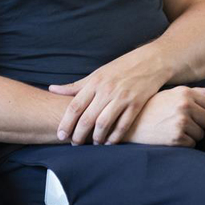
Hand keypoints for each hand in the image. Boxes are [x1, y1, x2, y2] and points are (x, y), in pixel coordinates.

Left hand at [50, 55, 167, 144]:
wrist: (152, 61)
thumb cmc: (121, 68)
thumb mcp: (97, 73)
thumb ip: (76, 85)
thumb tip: (52, 89)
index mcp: (95, 82)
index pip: (75, 106)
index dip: (66, 123)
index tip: (60, 135)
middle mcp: (107, 90)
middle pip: (87, 118)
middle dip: (78, 135)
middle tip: (74, 144)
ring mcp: (122, 98)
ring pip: (104, 124)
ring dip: (96, 138)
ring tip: (92, 144)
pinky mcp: (136, 104)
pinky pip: (123, 125)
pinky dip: (115, 137)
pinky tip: (109, 142)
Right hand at [124, 86, 204, 146]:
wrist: (128, 123)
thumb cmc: (151, 107)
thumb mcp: (171, 94)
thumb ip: (196, 92)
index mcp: (185, 93)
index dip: (202, 111)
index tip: (190, 114)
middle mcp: (184, 106)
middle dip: (198, 124)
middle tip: (181, 124)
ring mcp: (181, 122)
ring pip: (201, 134)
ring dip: (191, 135)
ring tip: (173, 130)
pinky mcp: (176, 138)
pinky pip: (192, 144)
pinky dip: (184, 144)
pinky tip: (170, 137)